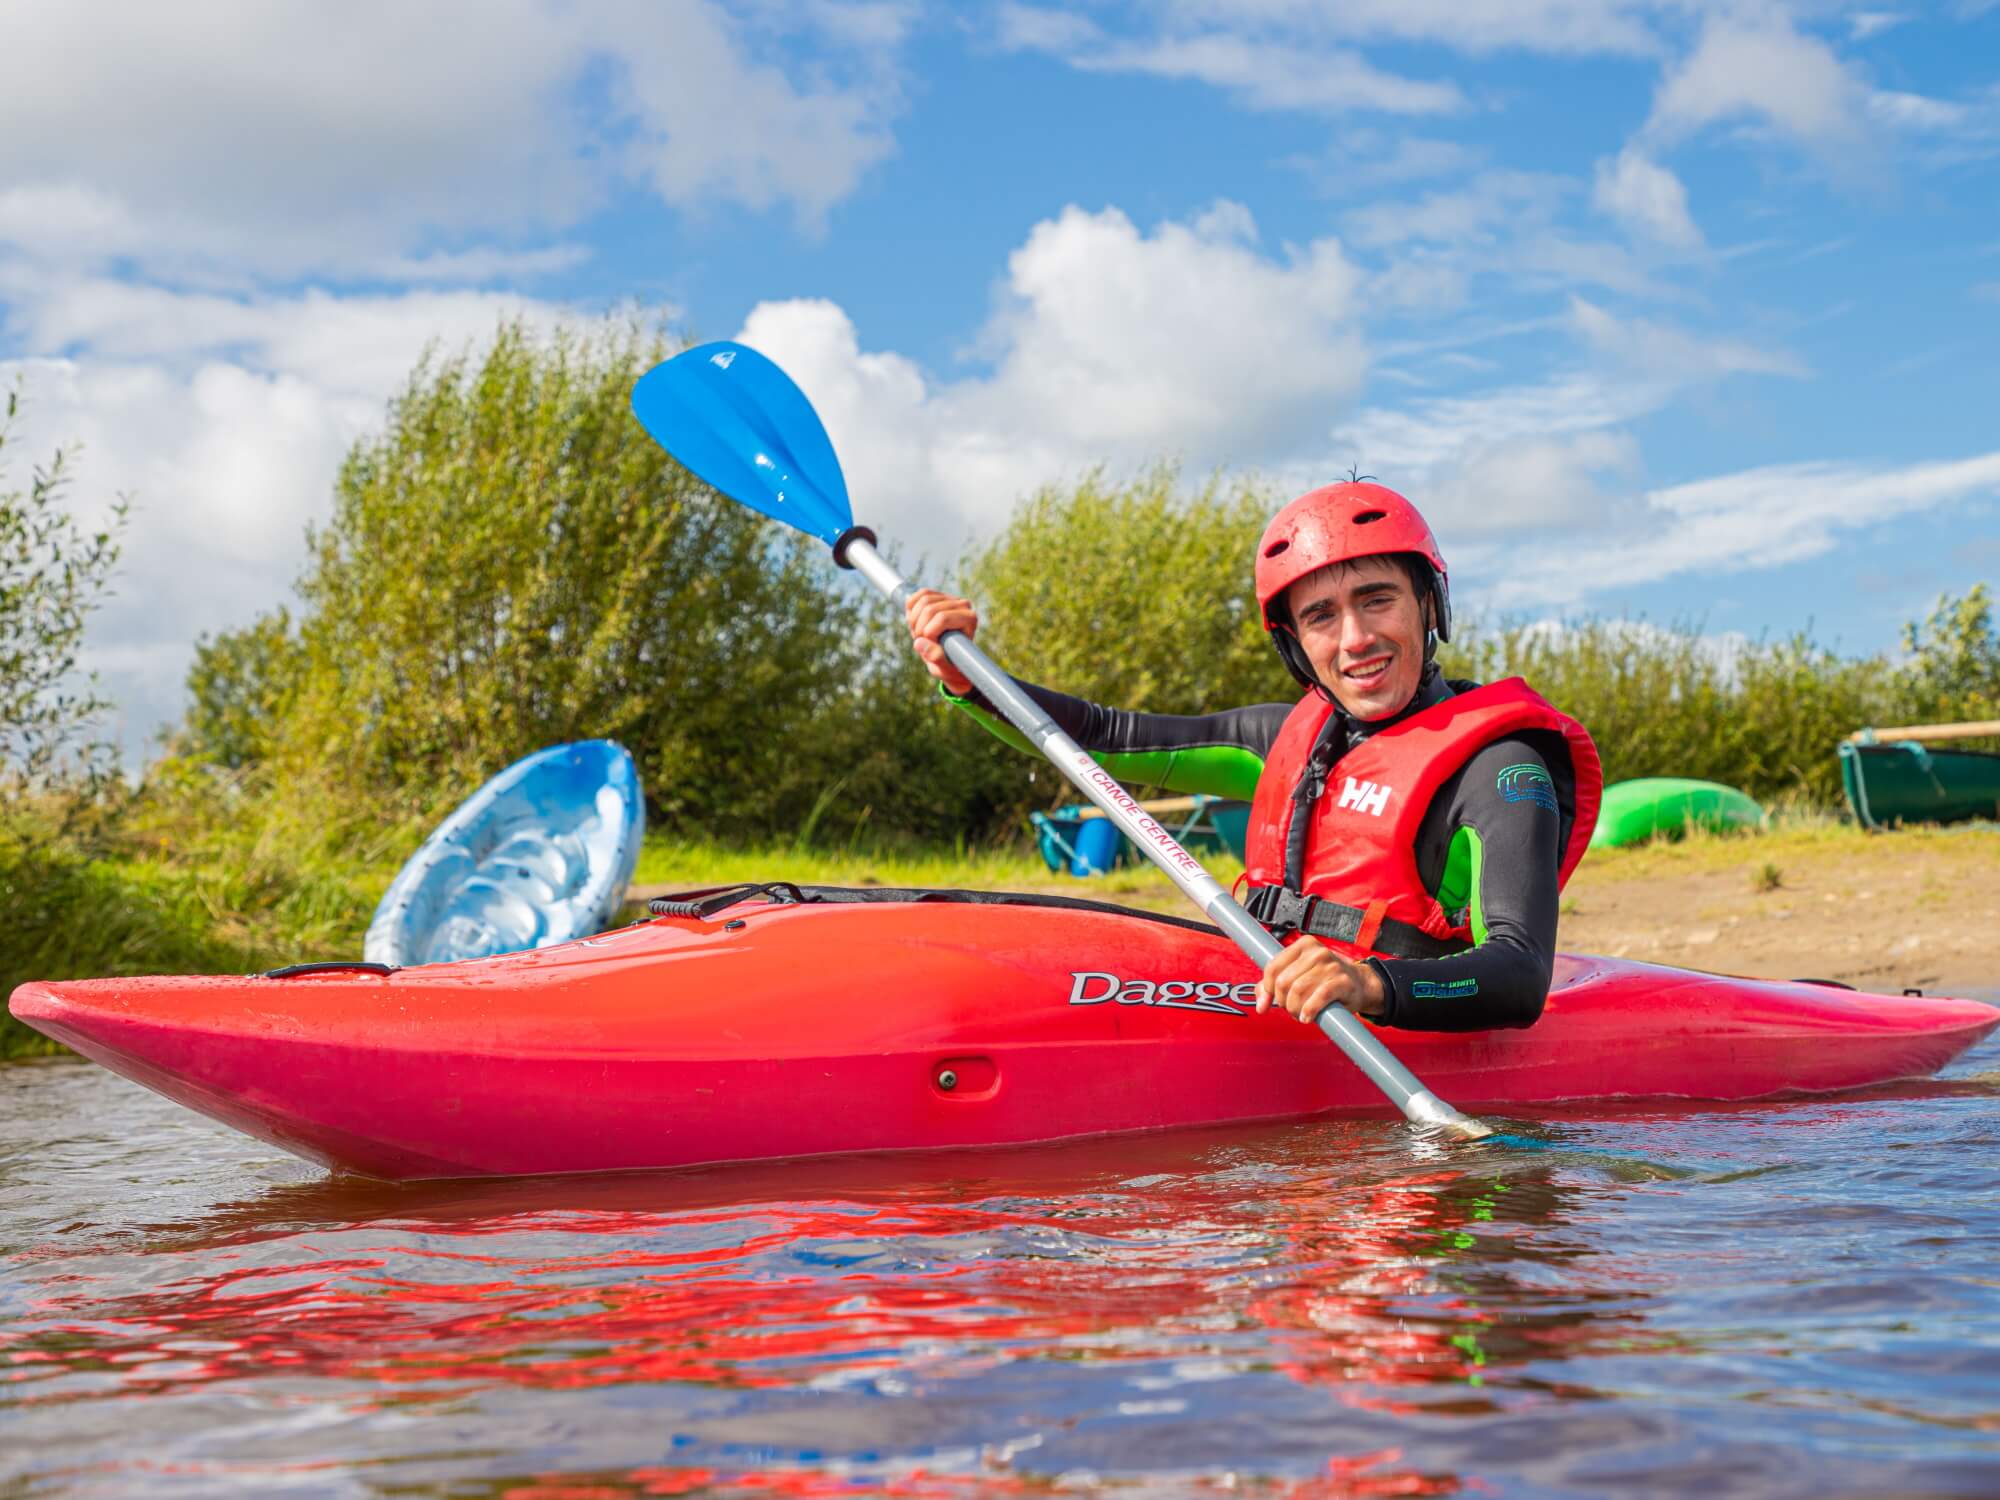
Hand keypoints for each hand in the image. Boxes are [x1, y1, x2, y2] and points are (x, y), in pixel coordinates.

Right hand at [905, 588, 978, 695]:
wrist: (948, 658)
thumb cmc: (950, 665)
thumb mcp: (944, 669)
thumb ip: (936, 658)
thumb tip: (919, 643)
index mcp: (970, 619)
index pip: (942, 618)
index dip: (928, 633)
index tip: (929, 646)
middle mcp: (963, 605)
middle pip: (930, 609)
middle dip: (919, 628)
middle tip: (922, 642)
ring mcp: (950, 598)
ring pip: (923, 600)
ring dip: (914, 620)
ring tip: (919, 634)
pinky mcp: (938, 595)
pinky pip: (919, 594)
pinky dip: (911, 608)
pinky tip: (914, 622)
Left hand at [1255, 940, 1387, 1024]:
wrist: (1360, 984)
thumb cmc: (1326, 980)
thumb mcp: (1300, 975)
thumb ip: (1275, 984)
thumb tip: (1260, 1003)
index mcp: (1303, 945)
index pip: (1273, 967)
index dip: (1266, 989)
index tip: (1266, 1004)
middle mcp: (1316, 952)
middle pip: (1284, 981)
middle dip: (1283, 1002)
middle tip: (1291, 1009)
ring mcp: (1330, 965)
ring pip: (1298, 990)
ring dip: (1295, 1009)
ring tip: (1300, 1014)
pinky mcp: (1342, 981)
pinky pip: (1318, 997)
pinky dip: (1309, 1010)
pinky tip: (1307, 1017)